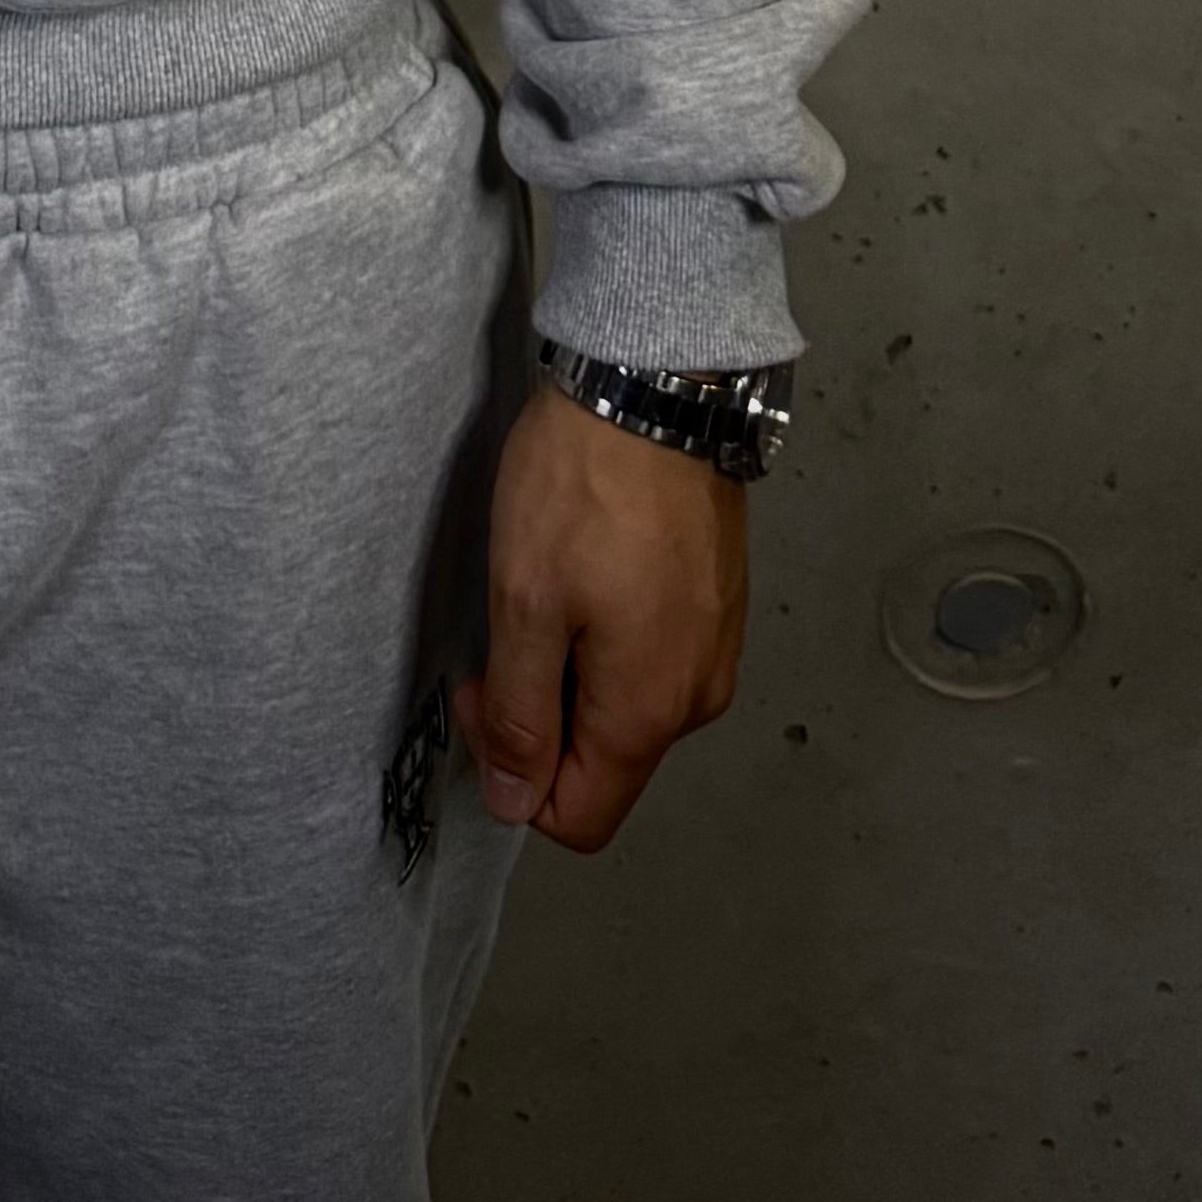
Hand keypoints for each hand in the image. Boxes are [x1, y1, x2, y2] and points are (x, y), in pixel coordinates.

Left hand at [452, 376, 749, 851]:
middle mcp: (698, 697)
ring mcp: (716, 648)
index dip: (516, 777)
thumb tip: (517, 806)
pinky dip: (610, 638)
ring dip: (573, 673)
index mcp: (650, 711)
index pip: (581, 817)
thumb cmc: (583, 491)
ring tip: (546, 587)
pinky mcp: (717, 604)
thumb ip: (523, 715)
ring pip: (627, 708)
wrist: (657, 385)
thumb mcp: (526, 602)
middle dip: (540, 719)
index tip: (485, 690)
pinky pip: (655, 660)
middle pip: (605, 763)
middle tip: (502, 631)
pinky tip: (588, 570)